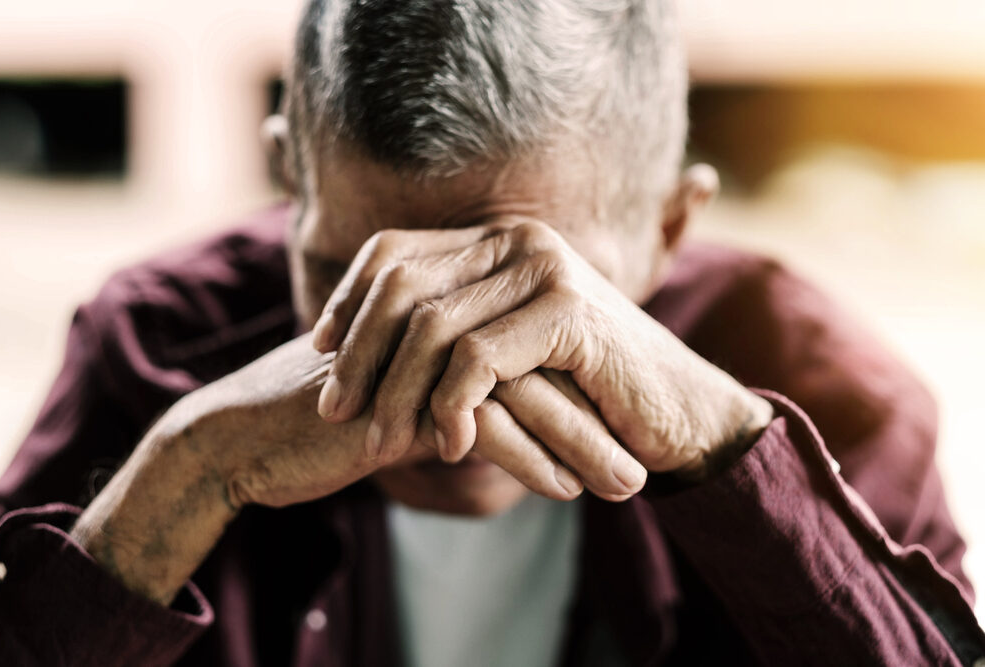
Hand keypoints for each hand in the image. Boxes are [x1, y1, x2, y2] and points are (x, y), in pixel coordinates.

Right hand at [71, 332, 601, 603]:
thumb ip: (460, 395)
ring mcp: (414, 354)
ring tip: (625, 485)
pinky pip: (482, 425)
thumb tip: (523, 419)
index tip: (624, 428)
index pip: (530, 343)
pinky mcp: (396, 397)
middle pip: (538, 362)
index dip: (581, 387)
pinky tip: (563, 490)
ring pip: (521, 392)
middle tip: (649, 457)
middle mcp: (432, 322)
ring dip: (580, 442)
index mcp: (438, 313)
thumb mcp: (404, 401)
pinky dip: (529, 460)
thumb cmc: (326, 421)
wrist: (245, 437)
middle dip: (597, 414)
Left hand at [313, 219, 771, 485]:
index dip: (347, 300)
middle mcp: (517, 241)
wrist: (675, 411)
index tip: (318, 350)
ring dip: (395, 393)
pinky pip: (479, 359)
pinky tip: (448, 445)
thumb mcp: (505, 354)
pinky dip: (451, 406)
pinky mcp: (568, 312)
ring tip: (377, 444)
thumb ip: (451, 332)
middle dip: (356, 354)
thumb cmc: (583, 389)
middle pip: (401, 286)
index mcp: (498, 242)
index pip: (393, 252)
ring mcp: (545, 271)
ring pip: (432, 328)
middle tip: (333, 412)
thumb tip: (357, 346)